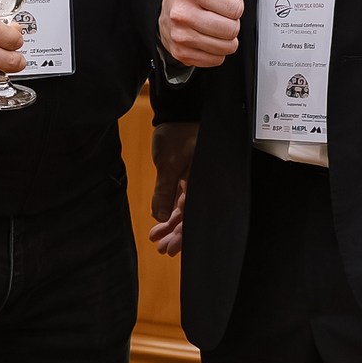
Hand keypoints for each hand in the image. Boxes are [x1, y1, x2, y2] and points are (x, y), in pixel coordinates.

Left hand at [150, 123, 195, 255]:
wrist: (176, 113)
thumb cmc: (176, 134)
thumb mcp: (168, 164)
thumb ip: (164, 191)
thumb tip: (160, 216)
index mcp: (205, 182)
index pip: (196, 215)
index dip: (185, 234)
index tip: (172, 249)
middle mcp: (203, 184)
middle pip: (192, 216)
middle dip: (177, 234)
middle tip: (163, 249)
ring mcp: (195, 181)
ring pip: (185, 209)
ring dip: (171, 224)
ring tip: (157, 239)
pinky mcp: (186, 177)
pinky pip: (179, 198)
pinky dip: (168, 209)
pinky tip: (158, 221)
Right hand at [159, 0, 242, 68]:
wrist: (167, 10)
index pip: (236, 8)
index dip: (234, 4)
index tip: (222, 0)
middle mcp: (181, 14)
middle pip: (231, 30)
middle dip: (231, 23)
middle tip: (219, 15)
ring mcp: (179, 36)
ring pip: (225, 47)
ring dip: (225, 39)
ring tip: (213, 26)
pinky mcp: (180, 53)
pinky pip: (215, 60)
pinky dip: (215, 52)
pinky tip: (206, 38)